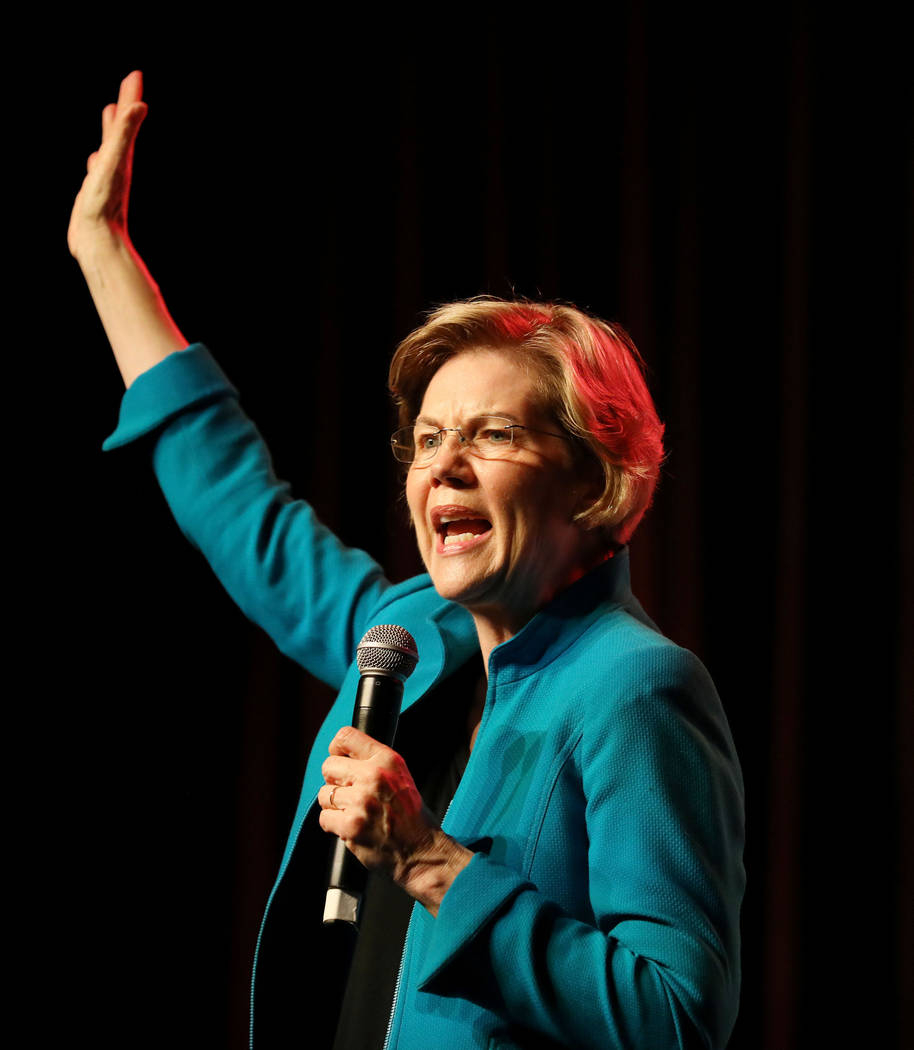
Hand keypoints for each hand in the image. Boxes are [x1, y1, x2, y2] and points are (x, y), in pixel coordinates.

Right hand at [68, 71, 146, 259]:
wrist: (99, 243)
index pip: (128, 119)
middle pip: (122, 128)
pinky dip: (98, 157)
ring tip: (111, 111)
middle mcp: (117, 165)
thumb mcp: (113, 163)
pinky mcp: (96, 192)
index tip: (136, 74)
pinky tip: (95, 158)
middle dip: (125, 105)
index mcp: (121, 156)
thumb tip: (140, 107)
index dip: (130, 96)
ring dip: (112, 128)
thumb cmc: (103, 205)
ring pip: (110, 146)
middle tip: (130, 84)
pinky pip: (98, 168)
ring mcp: (106, 178)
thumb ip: (124, 134)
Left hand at [319, 726, 471, 914]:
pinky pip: (324, 818)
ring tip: (354, 813)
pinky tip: (351, 827)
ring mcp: (361, 801)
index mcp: (387, 760)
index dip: (336, 749)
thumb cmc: (410, 816)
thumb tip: (342, 755)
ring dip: (334, 806)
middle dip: (334, 781)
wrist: (421, 851)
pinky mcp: (350, 825)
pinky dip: (333, 825)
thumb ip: (374, 762)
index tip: (338, 758)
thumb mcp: (401, 776)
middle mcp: (374, 776)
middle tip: (349, 793)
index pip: (346, 737)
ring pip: (324, 794)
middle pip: (329, 766)